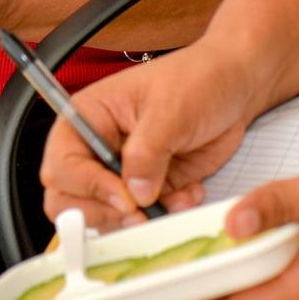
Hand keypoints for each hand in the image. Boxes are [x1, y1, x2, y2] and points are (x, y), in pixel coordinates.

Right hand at [40, 40, 275, 227]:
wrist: (236, 86)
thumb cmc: (197, 80)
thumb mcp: (170, 109)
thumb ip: (147, 152)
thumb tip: (134, 192)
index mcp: (87, 118)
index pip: (63, 164)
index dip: (88, 186)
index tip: (125, 197)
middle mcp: (96, 148)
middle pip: (70, 198)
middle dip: (104, 212)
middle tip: (140, 213)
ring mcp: (121, 172)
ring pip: (105, 215)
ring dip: (139, 220)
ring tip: (174, 200)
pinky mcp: (149, 188)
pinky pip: (144, 218)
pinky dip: (167, 216)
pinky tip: (189, 193)